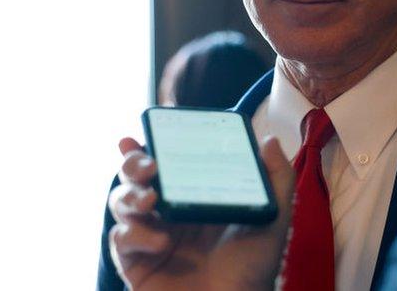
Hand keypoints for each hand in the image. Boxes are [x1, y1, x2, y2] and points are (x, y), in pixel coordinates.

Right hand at [108, 136, 294, 290]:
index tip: (145, 129)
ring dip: (130, 194)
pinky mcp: (135, 262)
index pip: (169, 162)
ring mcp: (150, 235)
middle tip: (148, 165)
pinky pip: (120, 238)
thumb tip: (269, 139)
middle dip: (133, 163)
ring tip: (152, 198)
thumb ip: (276, 179)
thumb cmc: (254, 268)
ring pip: (121, 201)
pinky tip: (160, 242)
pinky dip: (135, 234)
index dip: (153, 144)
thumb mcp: (273, 218)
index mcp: (196, 196)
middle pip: (137, 176)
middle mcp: (170, 212)